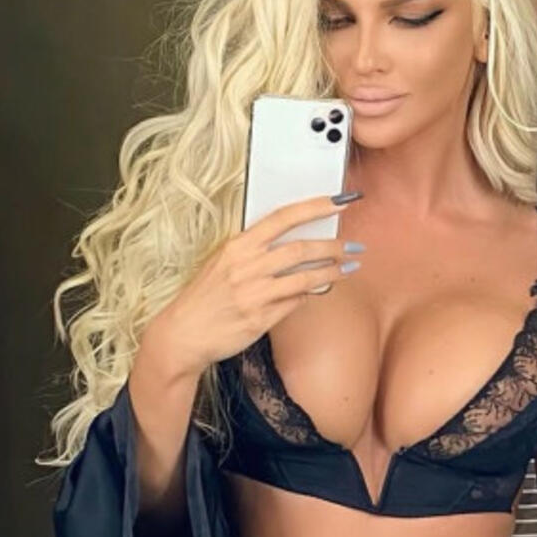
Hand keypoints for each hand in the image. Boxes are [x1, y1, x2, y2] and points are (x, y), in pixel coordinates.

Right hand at [140, 192, 363, 372]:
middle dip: (333, 246)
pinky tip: (317, 291)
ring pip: (304, 278)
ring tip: (348, 268)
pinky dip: (309, 295)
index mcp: (237, 246)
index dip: (315, 207)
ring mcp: (254, 294)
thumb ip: (254, 252)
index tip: (341, 201)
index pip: (282, 218)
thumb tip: (293, 244)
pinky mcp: (260, 319)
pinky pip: (295, 303)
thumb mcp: (223, 263)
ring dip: (331, 272)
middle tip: (354, 246)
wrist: (182, 335)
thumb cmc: (204, 297)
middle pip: (300, 249)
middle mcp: (246, 267)